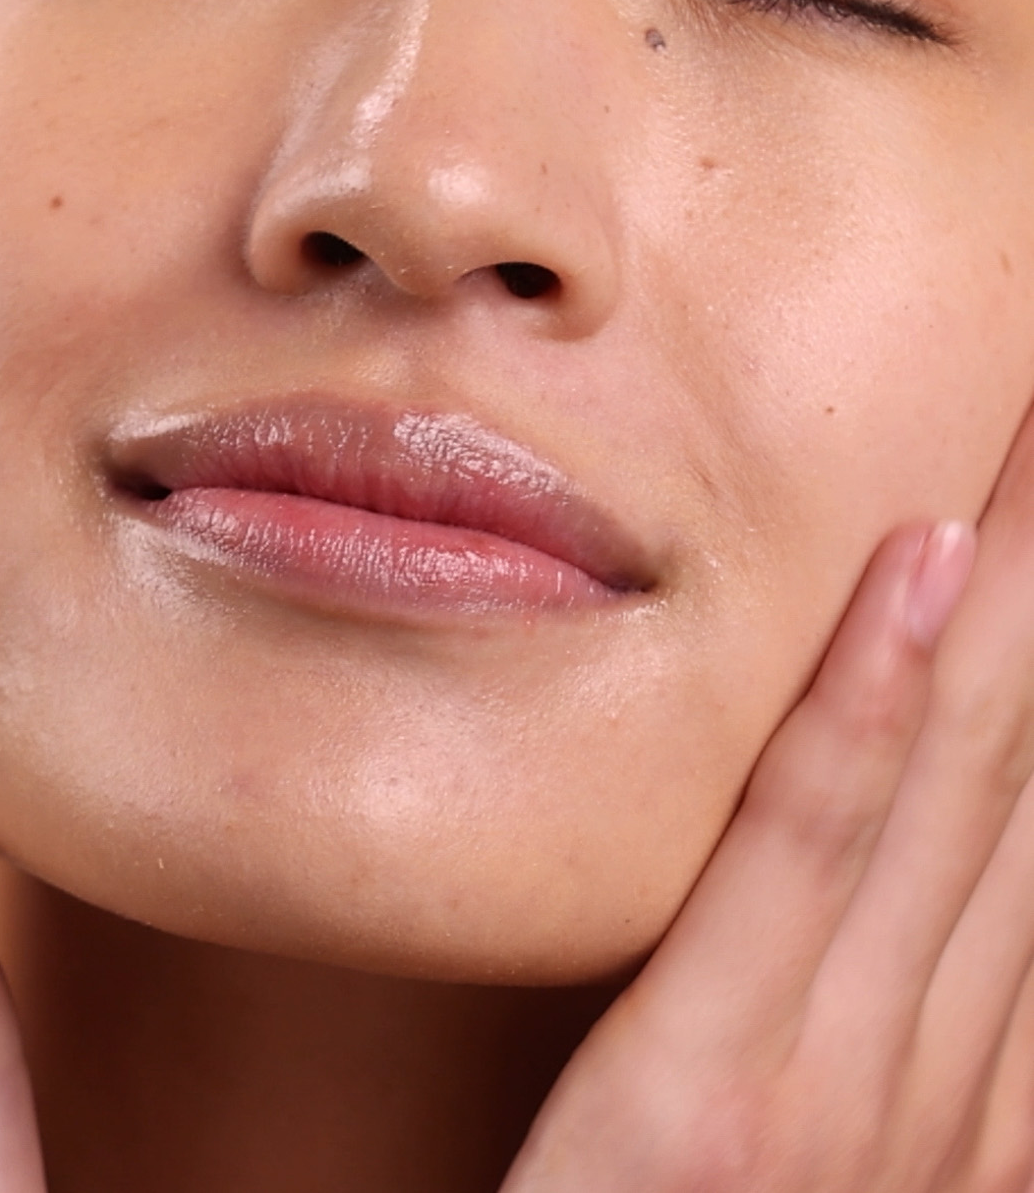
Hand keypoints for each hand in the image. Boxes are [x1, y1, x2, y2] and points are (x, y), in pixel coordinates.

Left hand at [510, 417, 1033, 1188]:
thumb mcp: (784, 1145)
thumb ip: (860, 1014)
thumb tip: (921, 849)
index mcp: (961, 1101)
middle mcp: (938, 1091)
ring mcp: (838, 1105)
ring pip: (964, 796)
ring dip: (1021, 601)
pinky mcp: (706, 1113)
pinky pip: (802, 869)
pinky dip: (872, 716)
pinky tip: (915, 573)